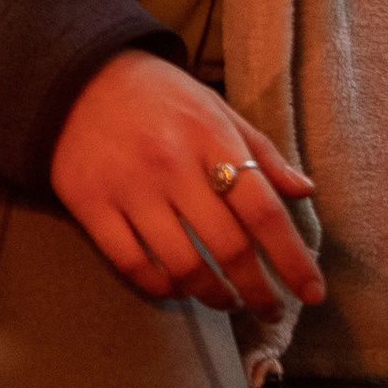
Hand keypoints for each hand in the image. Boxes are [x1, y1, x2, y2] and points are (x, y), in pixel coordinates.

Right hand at [49, 49, 321, 317]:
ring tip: (228, 300)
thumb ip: (261, 152)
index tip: (311, 292)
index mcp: (211, 138)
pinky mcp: (92, 207)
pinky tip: (178, 288)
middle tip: (270, 310)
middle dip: (258, 291)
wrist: (76, 78)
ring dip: (214, 294)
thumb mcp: (216, 108)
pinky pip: (133, 265)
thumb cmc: (158, 95)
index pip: (263, 210)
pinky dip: (162, 287)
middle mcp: (173, 166)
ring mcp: (130, 189)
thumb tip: (305, 191)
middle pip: (228, 246)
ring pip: (183, 265)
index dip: (291, 258)